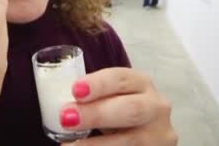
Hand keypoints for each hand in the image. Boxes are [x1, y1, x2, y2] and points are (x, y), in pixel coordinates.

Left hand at [61, 68, 176, 144]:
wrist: (141, 131)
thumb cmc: (117, 110)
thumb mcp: (110, 97)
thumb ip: (92, 97)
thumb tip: (59, 105)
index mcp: (141, 83)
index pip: (121, 79)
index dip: (99, 84)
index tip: (75, 90)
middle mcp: (156, 107)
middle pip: (131, 109)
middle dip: (97, 114)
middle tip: (67, 118)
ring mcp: (159, 135)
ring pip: (130, 141)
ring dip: (96, 145)